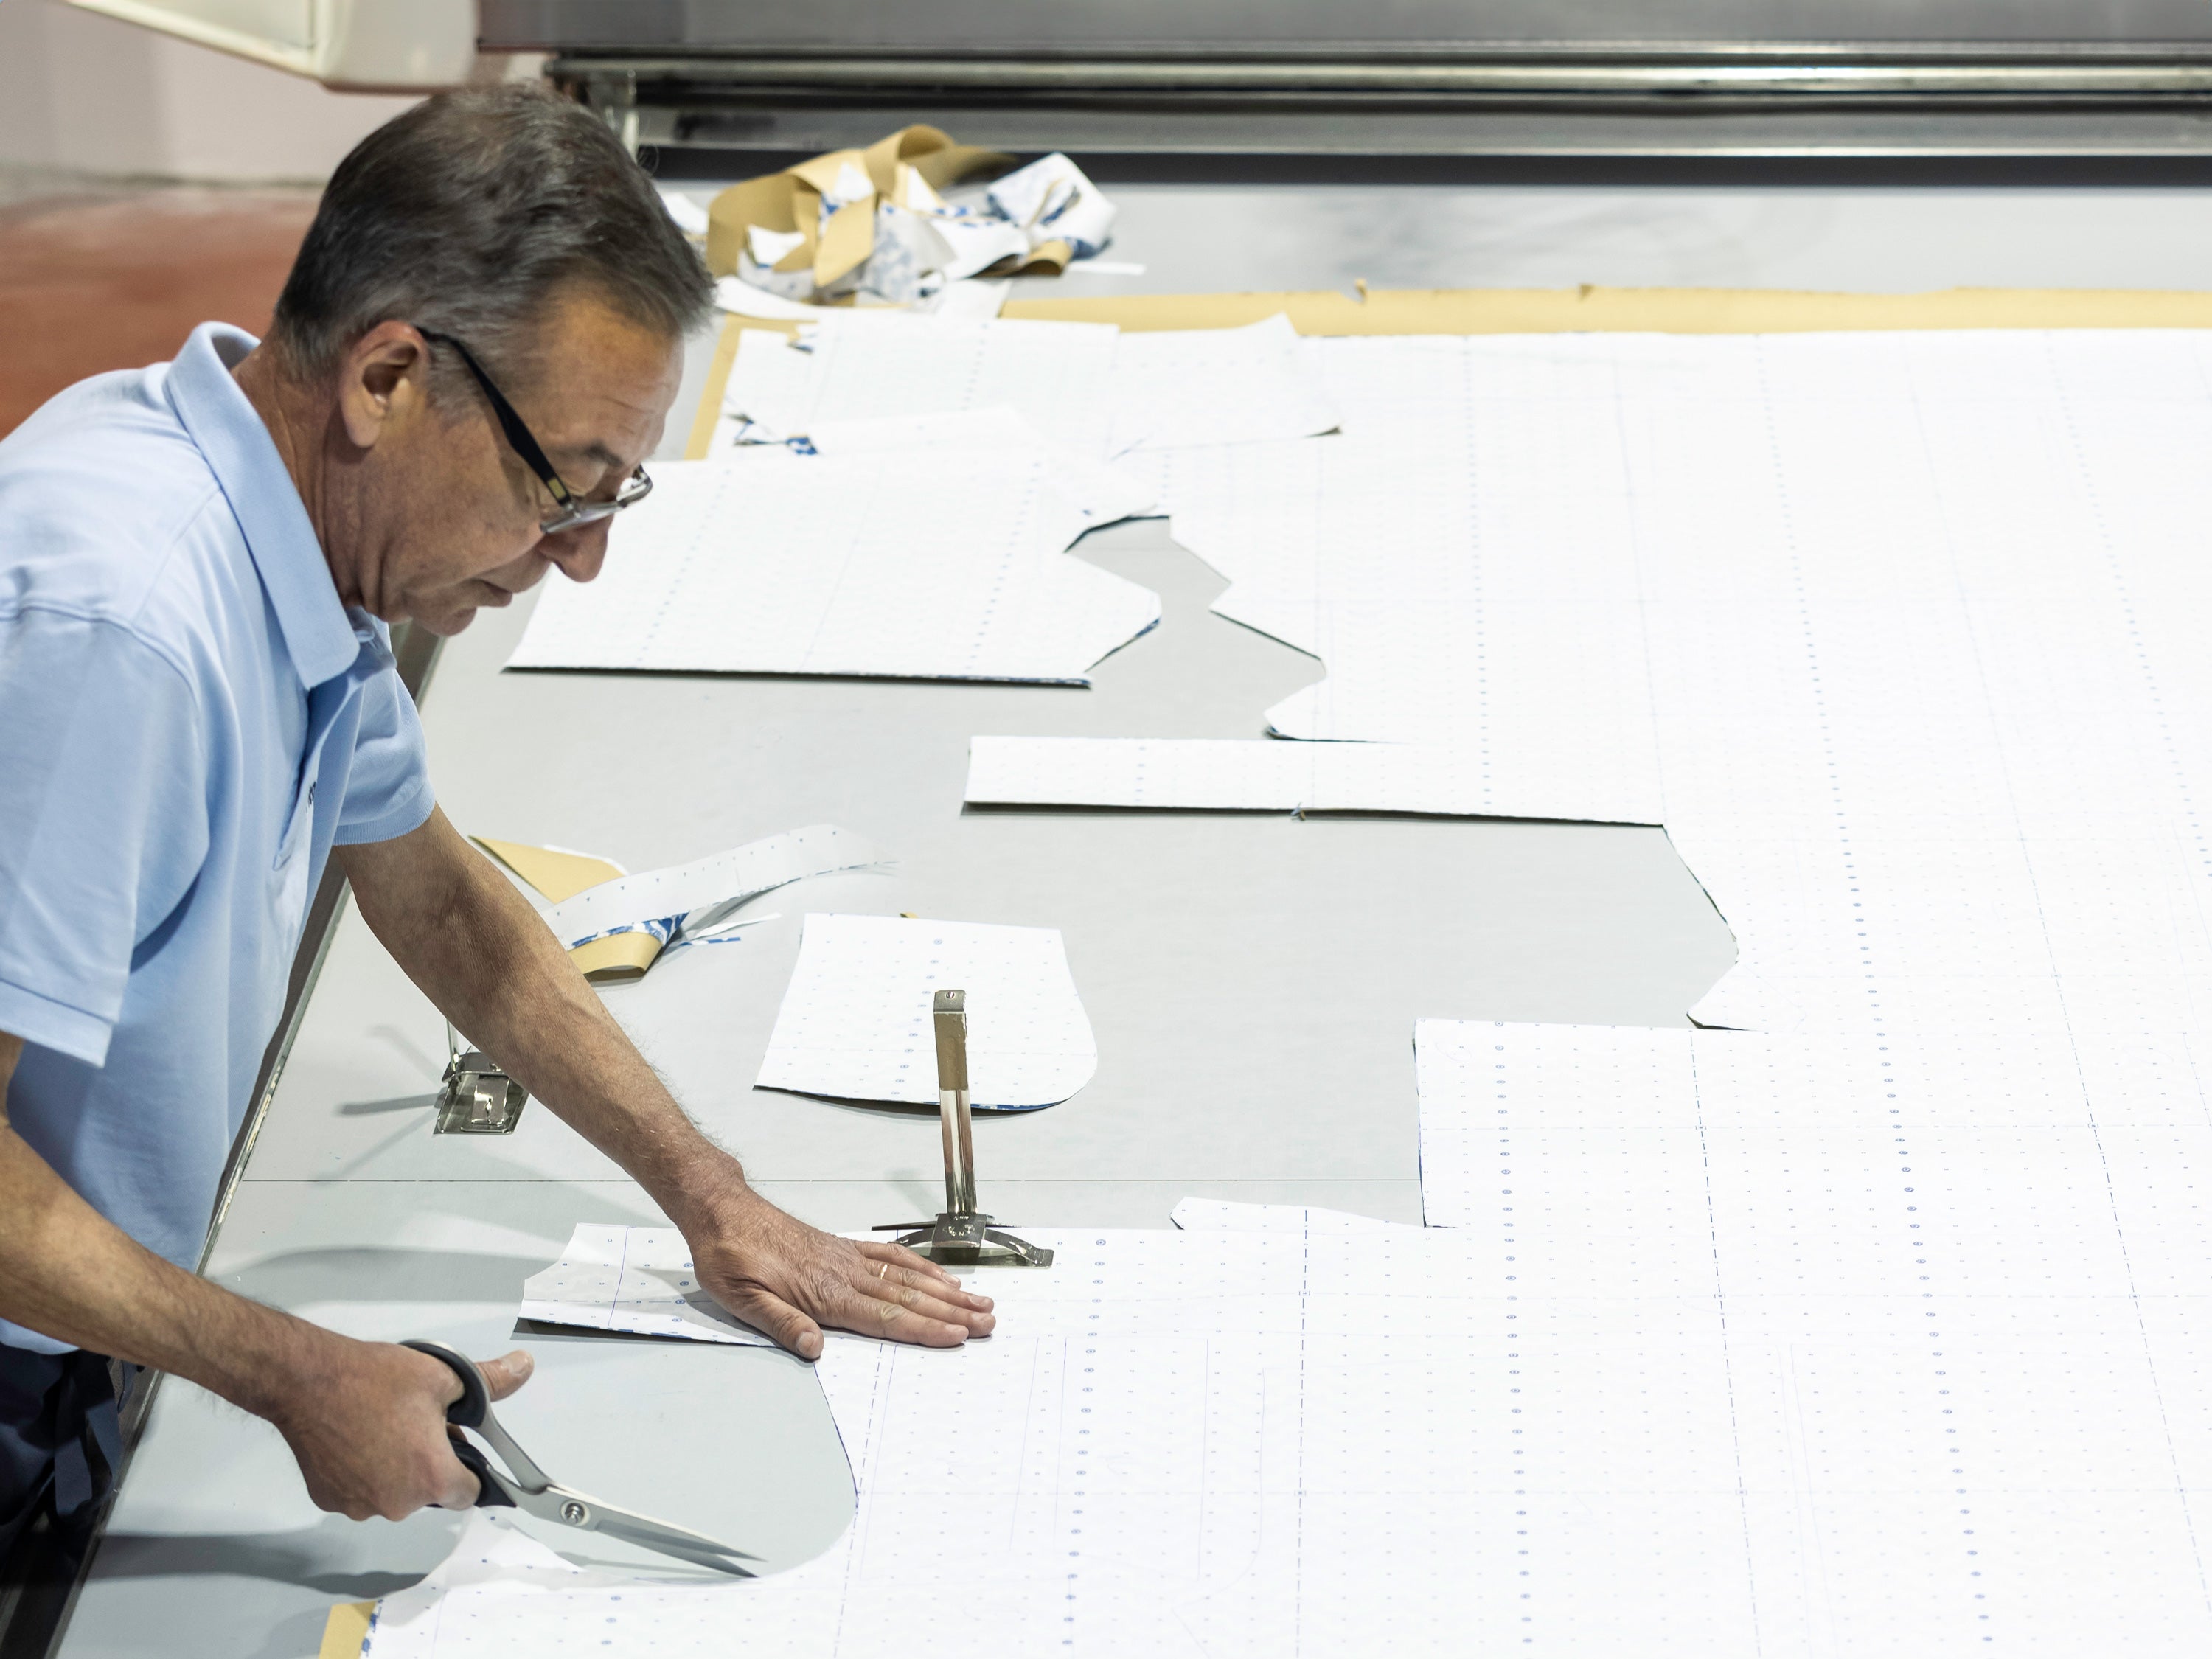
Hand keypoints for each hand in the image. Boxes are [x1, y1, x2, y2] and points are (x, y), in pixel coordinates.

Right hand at [269, 1336, 533, 1520]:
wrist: (307, 1382)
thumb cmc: (372, 1380)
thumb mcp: (443, 1376)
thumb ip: (491, 1382)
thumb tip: (521, 1369)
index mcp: (431, 1478)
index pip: (469, 1493)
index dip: (469, 1470)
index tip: (460, 1449)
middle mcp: (396, 1503)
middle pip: (429, 1493)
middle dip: (430, 1464)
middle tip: (419, 1426)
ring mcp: (359, 1506)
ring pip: (393, 1494)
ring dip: (395, 1470)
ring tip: (385, 1428)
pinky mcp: (329, 1501)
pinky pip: (360, 1492)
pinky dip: (363, 1474)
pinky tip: (357, 1440)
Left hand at [685, 1184, 995, 1357]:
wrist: (723, 1211)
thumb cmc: (729, 1257)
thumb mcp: (740, 1299)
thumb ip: (780, 1323)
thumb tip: (813, 1348)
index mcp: (823, 1293)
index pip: (885, 1317)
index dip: (925, 1328)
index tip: (958, 1336)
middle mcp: (843, 1274)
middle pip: (908, 1298)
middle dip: (951, 1312)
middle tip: (987, 1322)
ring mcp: (847, 1259)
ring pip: (906, 1278)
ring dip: (945, 1292)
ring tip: (978, 1301)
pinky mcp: (842, 1247)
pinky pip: (890, 1256)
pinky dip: (919, 1266)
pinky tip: (938, 1276)